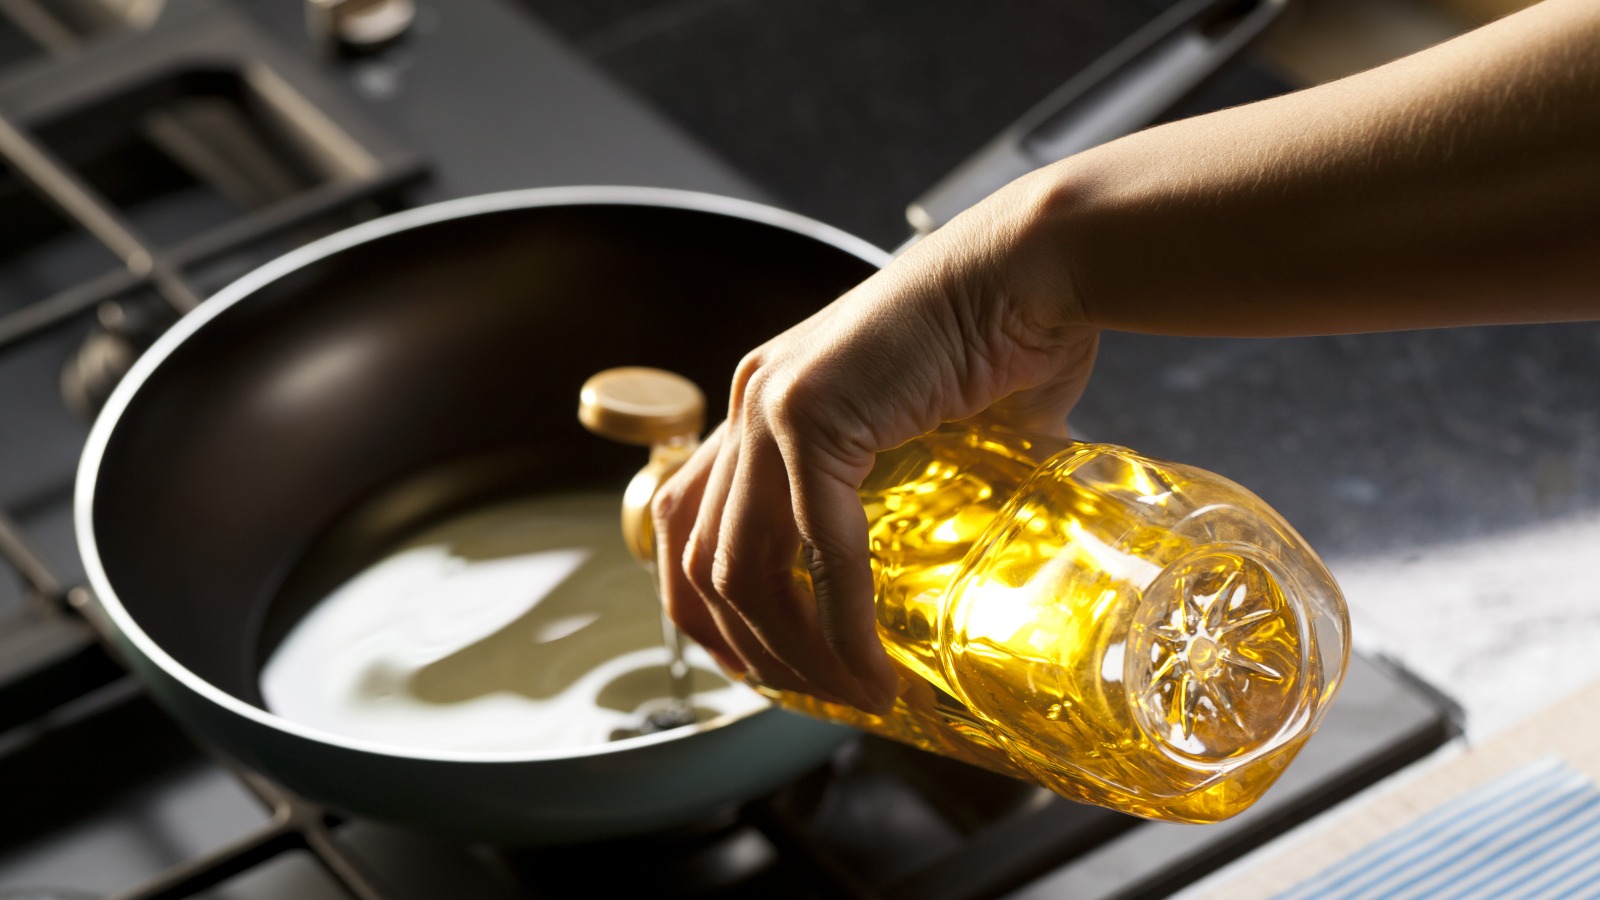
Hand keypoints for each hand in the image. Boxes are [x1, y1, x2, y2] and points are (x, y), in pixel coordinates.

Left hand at [652, 174, 1098, 710]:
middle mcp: (750, 400)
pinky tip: (873, 666)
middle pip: (695, 554)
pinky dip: (841, 621)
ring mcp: (771, 403)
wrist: (1037, 266)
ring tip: (850, 693)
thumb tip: (953, 562)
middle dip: (743, 645)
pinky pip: (817, 547)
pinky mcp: (812, 413)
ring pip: (740, 566)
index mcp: (766, 401)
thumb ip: (912, 490)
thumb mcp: (929, 428)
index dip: (704, 605)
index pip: (686, 518)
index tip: (757, 663)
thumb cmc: (1003, 336)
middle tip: (804, 697)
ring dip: (791, 650)